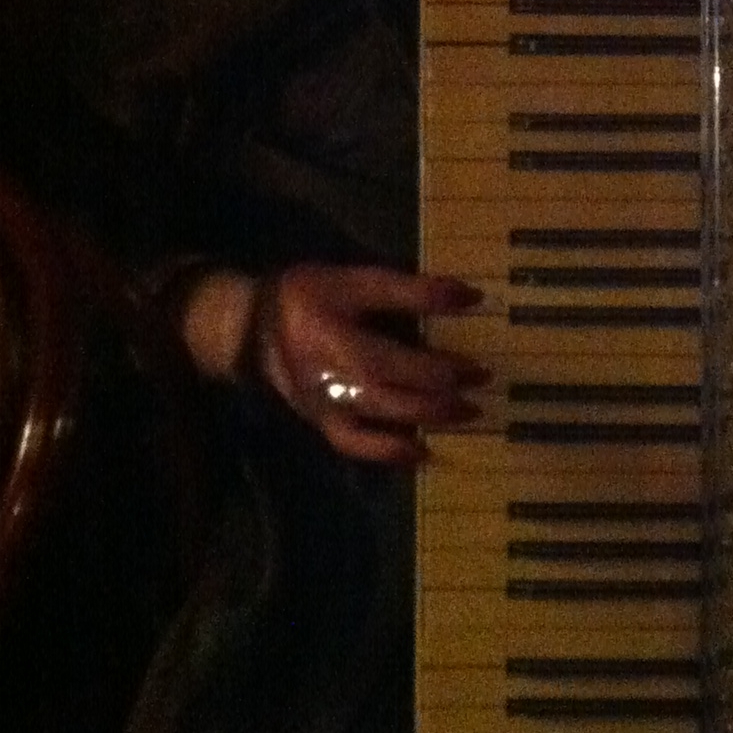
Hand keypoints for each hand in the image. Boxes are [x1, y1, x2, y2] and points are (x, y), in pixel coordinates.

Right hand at [246, 262, 488, 467]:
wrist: (250, 330)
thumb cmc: (307, 298)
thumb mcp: (350, 280)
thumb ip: (403, 288)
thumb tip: (466, 296)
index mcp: (336, 320)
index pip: (392, 304)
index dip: (433, 301)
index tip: (477, 302)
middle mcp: (332, 365)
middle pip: (393, 372)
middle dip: (443, 375)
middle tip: (483, 375)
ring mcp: (327, 398)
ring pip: (382, 411)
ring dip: (429, 412)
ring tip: (468, 412)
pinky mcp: (322, 421)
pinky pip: (358, 444)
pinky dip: (391, 451)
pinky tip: (422, 451)